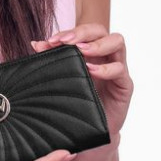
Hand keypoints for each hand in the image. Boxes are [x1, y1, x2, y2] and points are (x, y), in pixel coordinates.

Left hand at [32, 24, 131, 139]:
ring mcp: (116, 68)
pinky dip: (105, 68)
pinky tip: (91, 70)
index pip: (83, 32)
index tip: (51, 40)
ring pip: (117, 41)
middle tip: (66, 41)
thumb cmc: (77, 102)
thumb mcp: (62, 78)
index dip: (68, 32)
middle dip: (83, 32)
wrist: (90, 131)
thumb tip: (36, 43)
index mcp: (89, 52)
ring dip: (97, 44)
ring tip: (80, 51)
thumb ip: (52, 61)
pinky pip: (120, 70)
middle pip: (101, 30)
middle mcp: (104, 56)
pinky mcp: (124, 85)